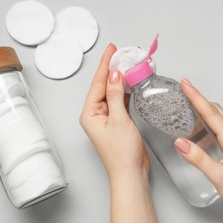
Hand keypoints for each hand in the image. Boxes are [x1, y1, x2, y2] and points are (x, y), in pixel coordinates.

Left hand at [80, 43, 148, 179]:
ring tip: (129, 63)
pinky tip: (132, 82)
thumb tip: (115, 74)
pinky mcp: (118, 121)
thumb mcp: (119, 120)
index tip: (112, 49)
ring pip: (113, 92)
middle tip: (123, 53)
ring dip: (121, 78)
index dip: (105, 64)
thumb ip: (117, 96)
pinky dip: (127, 90)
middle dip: (113, 68)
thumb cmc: (122, 153)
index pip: (98, 83)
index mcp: (90, 113)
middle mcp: (96, 114)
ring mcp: (107, 117)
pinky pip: (121, 100)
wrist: (130, 173)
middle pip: (104, 85)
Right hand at [174, 79, 222, 222]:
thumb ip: (198, 158)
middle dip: (199, 98)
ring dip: (205, 111)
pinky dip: (212, 123)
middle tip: (185, 91)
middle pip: (216, 110)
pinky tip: (203, 132)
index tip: (186, 84)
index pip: (210, 112)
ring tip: (189, 112)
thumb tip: (181, 143)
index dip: (196, 96)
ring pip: (221, 117)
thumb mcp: (218, 176)